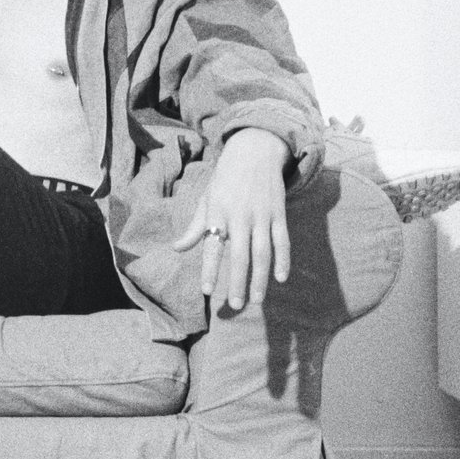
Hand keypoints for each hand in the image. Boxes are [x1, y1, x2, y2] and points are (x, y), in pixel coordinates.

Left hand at [172, 127, 292, 313]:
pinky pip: (283, 241)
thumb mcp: (206, 199)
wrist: (254, 152)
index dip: (209, 268)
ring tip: (255, 300)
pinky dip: (283, 260)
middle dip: (237, 281)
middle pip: (240, 254)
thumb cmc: (225, 180)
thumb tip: (177, 248)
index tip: (206, 290)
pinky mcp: (279, 213)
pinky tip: (280, 279)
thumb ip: (195, 227)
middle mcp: (240, 215)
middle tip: (234, 306)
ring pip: (263, 252)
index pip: (212, 245)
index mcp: (218, 212)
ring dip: (260, 278)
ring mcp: (262, 215)